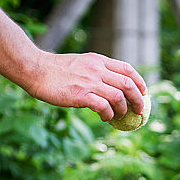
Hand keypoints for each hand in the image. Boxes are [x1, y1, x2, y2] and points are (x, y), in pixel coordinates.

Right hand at [24, 51, 147, 121]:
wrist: (36, 70)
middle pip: (128, 85)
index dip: (140, 83)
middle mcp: (97, 69)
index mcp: (99, 60)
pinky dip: (109, 115)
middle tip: (138, 110)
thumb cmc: (57, 70)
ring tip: (119, 116)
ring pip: (118, 97)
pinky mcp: (80, 95)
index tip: (143, 93)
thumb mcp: (82, 63)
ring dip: (123, 110)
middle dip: (138, 100)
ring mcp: (89, 82)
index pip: (128, 69)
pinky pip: (103, 107)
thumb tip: (113, 87)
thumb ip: (98, 71)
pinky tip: (106, 118)